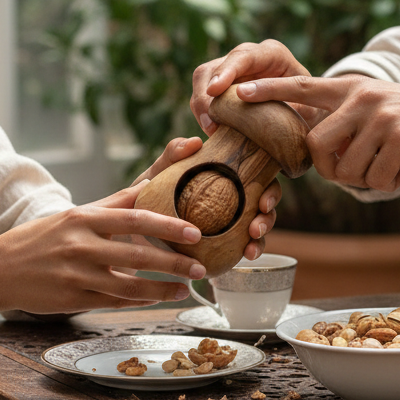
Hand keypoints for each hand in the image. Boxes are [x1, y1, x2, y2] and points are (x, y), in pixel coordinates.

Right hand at [0, 183, 209, 314]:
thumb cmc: (40, 239)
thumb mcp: (74, 215)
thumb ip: (113, 204)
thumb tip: (150, 185)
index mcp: (84, 218)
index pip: (135, 217)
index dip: (168, 225)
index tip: (195, 232)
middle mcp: (81, 244)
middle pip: (139, 253)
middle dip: (175, 261)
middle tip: (201, 266)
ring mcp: (77, 274)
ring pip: (130, 284)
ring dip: (163, 288)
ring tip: (187, 288)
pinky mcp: (74, 299)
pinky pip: (116, 302)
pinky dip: (140, 301)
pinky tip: (158, 298)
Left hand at [132, 135, 280, 260]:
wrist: (130, 229)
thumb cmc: (146, 195)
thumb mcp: (157, 173)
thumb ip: (172, 155)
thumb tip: (194, 142)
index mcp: (225, 174)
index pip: (258, 176)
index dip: (269, 188)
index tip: (263, 200)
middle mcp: (234, 196)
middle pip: (265, 202)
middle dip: (268, 216)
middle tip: (256, 226)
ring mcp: (231, 220)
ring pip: (259, 225)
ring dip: (262, 236)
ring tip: (251, 246)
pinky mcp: (225, 242)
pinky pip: (244, 245)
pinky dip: (250, 250)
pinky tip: (245, 256)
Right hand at [190, 40, 317, 135]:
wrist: (310, 107)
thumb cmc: (311, 102)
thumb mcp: (307, 101)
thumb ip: (287, 100)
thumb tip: (254, 105)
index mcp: (272, 54)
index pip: (243, 56)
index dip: (226, 72)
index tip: (215, 91)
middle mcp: (247, 57)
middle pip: (213, 67)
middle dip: (205, 94)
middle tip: (210, 123)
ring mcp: (232, 70)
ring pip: (202, 80)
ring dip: (202, 106)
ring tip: (211, 130)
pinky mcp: (223, 85)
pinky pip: (203, 95)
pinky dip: (204, 113)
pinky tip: (213, 130)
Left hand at [234, 75, 399, 191]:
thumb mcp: (378, 105)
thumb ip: (346, 119)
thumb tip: (316, 150)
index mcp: (351, 89)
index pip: (302, 86)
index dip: (269, 90)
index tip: (238, 92)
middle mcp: (362, 98)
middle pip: (317, 146)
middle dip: (329, 170)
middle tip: (351, 172)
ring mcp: (382, 117)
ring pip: (346, 169)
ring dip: (364, 180)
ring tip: (387, 167)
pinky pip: (375, 179)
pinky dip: (387, 184)